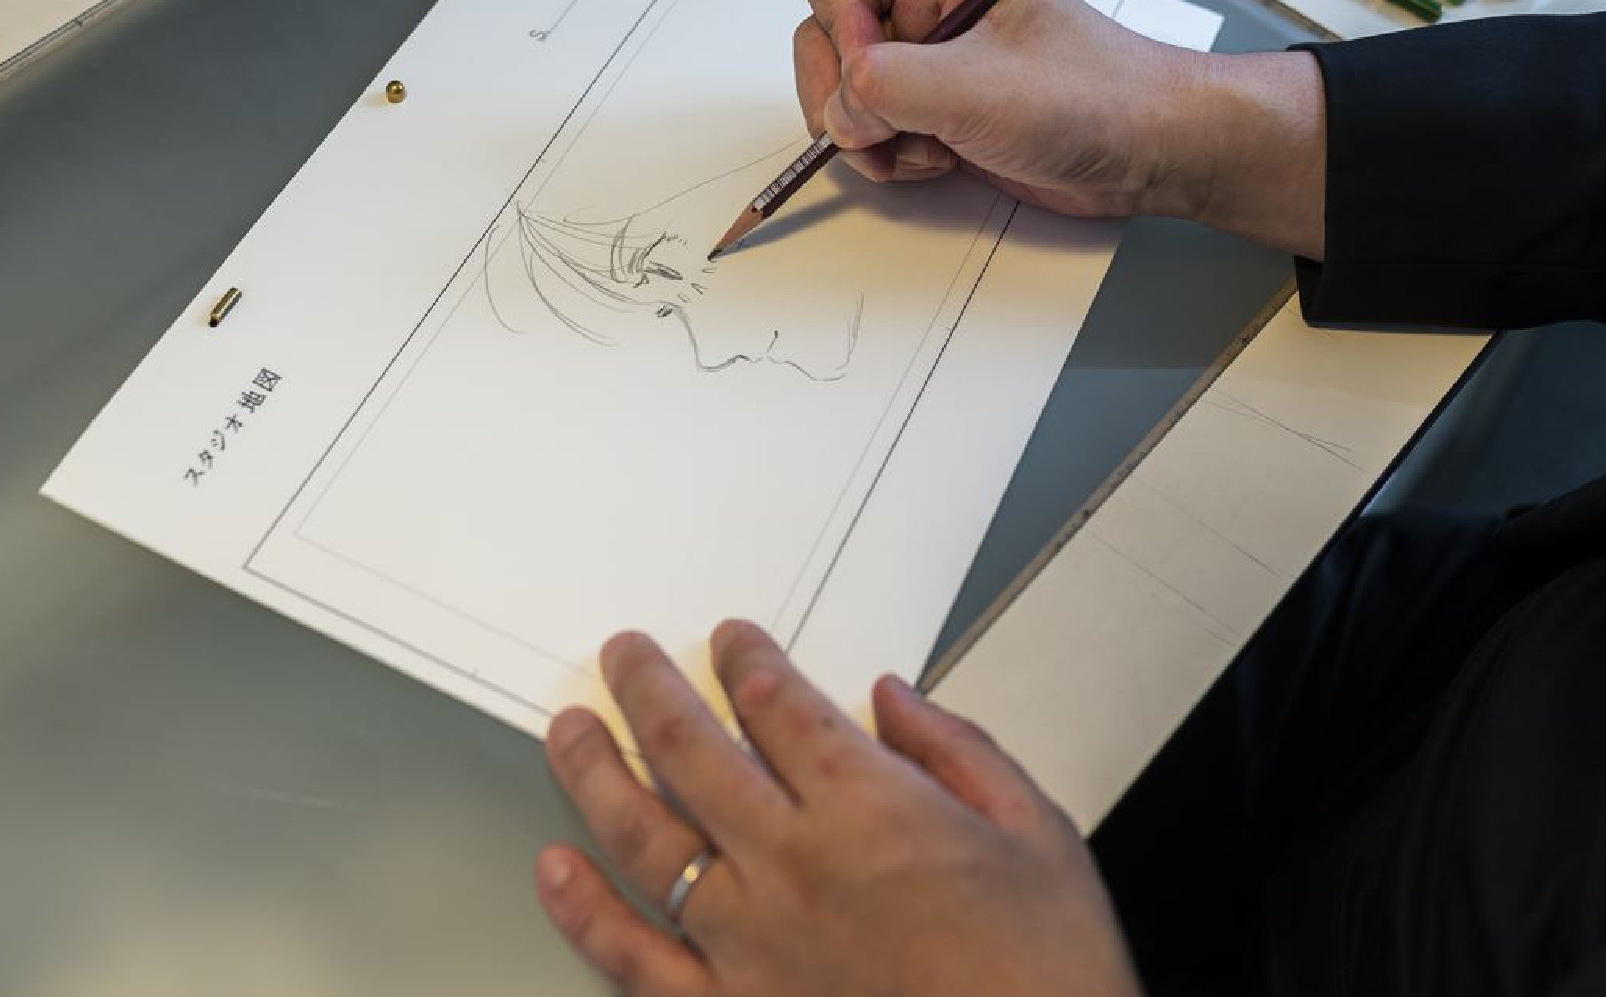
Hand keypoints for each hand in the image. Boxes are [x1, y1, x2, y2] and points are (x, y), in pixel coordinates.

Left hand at [533, 622, 1143, 996]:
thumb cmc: (1049, 978)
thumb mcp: (1039, 836)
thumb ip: (960, 753)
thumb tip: (897, 700)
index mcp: (867, 808)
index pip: (777, 704)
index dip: (745, 660)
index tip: (731, 643)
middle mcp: (791, 864)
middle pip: (690, 748)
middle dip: (648, 687)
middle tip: (624, 655)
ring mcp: (749, 942)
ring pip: (644, 836)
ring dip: (594, 772)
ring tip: (570, 731)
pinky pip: (634, 957)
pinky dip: (585, 912)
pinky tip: (556, 872)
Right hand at [792, 0, 1328, 256]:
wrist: (1152, 152)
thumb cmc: (1091, 97)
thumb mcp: (977, 85)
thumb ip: (886, 87)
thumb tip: (838, 113)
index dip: (837, 26)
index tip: (874, 73)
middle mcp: (926, 8)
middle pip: (825, 37)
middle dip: (842, 95)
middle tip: (878, 130)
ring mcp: (931, 64)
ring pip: (844, 93)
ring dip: (867, 134)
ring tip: (920, 150)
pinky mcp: (939, 113)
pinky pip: (875, 132)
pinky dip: (889, 156)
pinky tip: (939, 163)